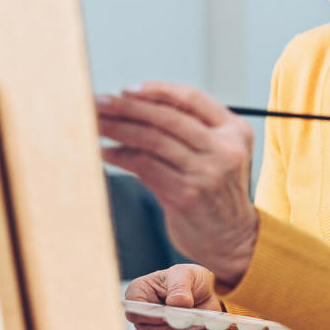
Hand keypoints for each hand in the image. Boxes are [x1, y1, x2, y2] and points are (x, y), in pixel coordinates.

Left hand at [96, 82, 257, 284]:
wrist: (233, 239)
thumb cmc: (216, 193)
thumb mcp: (217, 154)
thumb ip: (188, 131)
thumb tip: (131, 107)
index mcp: (234, 131)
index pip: (191, 98)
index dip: (156, 91)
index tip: (126, 90)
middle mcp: (224, 148)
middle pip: (167, 117)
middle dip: (127, 107)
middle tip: (97, 102)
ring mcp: (207, 172)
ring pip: (152, 140)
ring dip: (118, 129)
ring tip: (94, 125)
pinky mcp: (187, 195)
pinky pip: (145, 167)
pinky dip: (122, 157)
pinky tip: (106, 153)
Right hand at [124, 264, 222, 329]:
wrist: (206, 290)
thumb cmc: (189, 278)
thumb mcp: (185, 274)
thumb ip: (179, 287)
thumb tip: (177, 304)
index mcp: (139, 293)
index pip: (134, 311)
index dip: (149, 316)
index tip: (166, 316)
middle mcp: (144, 315)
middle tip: (189, 323)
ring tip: (202, 323)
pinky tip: (204, 327)